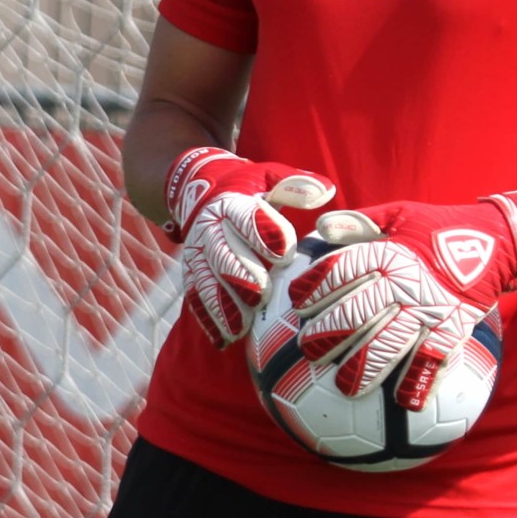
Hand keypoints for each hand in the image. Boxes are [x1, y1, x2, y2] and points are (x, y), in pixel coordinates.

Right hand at [164, 146, 335, 344]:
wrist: (201, 192)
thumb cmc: (249, 188)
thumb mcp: (270, 177)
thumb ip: (296, 184)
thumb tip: (324, 191)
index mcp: (231, 203)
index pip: (245, 217)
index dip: (264, 234)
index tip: (286, 253)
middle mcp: (208, 230)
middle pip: (221, 254)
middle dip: (239, 275)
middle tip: (260, 294)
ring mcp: (197, 256)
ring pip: (205, 282)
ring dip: (221, 306)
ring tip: (240, 328)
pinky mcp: (193, 277)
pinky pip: (196, 299)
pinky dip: (208, 320)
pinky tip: (223, 340)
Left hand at [289, 186, 516, 409]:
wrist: (498, 239)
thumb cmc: (438, 227)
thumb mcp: (400, 213)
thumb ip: (361, 223)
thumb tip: (323, 228)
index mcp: (390, 252)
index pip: (343, 270)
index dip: (315, 287)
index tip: (295, 303)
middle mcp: (407, 281)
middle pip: (359, 311)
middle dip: (329, 333)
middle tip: (308, 351)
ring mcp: (431, 307)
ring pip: (392, 341)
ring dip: (367, 366)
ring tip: (346, 387)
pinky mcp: (455, 326)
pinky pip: (436, 358)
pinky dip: (421, 379)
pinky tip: (405, 401)